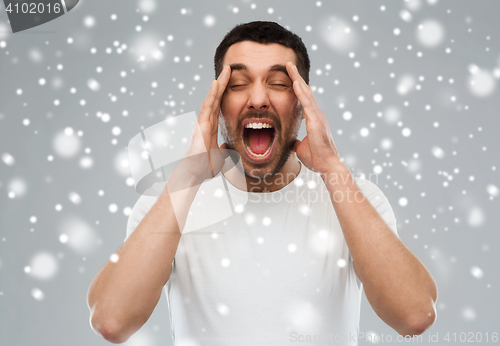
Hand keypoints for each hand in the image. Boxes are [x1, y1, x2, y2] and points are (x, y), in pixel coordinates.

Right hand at [175, 65, 231, 184]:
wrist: (195, 173)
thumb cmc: (204, 167)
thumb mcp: (221, 157)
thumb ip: (225, 150)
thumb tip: (229, 147)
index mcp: (211, 127)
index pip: (220, 106)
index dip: (225, 93)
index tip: (231, 82)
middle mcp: (206, 122)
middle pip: (216, 98)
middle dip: (223, 83)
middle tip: (229, 68)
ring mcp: (203, 122)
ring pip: (212, 98)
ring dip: (219, 83)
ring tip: (226, 70)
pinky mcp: (201, 124)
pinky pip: (208, 106)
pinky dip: (212, 94)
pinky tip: (217, 82)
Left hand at [286, 61, 342, 174]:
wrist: (326, 166)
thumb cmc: (317, 159)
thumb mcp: (301, 148)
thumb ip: (296, 143)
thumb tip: (291, 143)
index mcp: (314, 119)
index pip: (304, 99)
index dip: (298, 88)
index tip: (291, 77)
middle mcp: (317, 114)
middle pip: (305, 91)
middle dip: (297, 77)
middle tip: (289, 64)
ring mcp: (317, 116)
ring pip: (306, 93)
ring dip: (297, 78)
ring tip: (289, 66)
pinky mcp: (315, 120)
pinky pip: (306, 103)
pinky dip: (300, 91)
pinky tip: (294, 81)